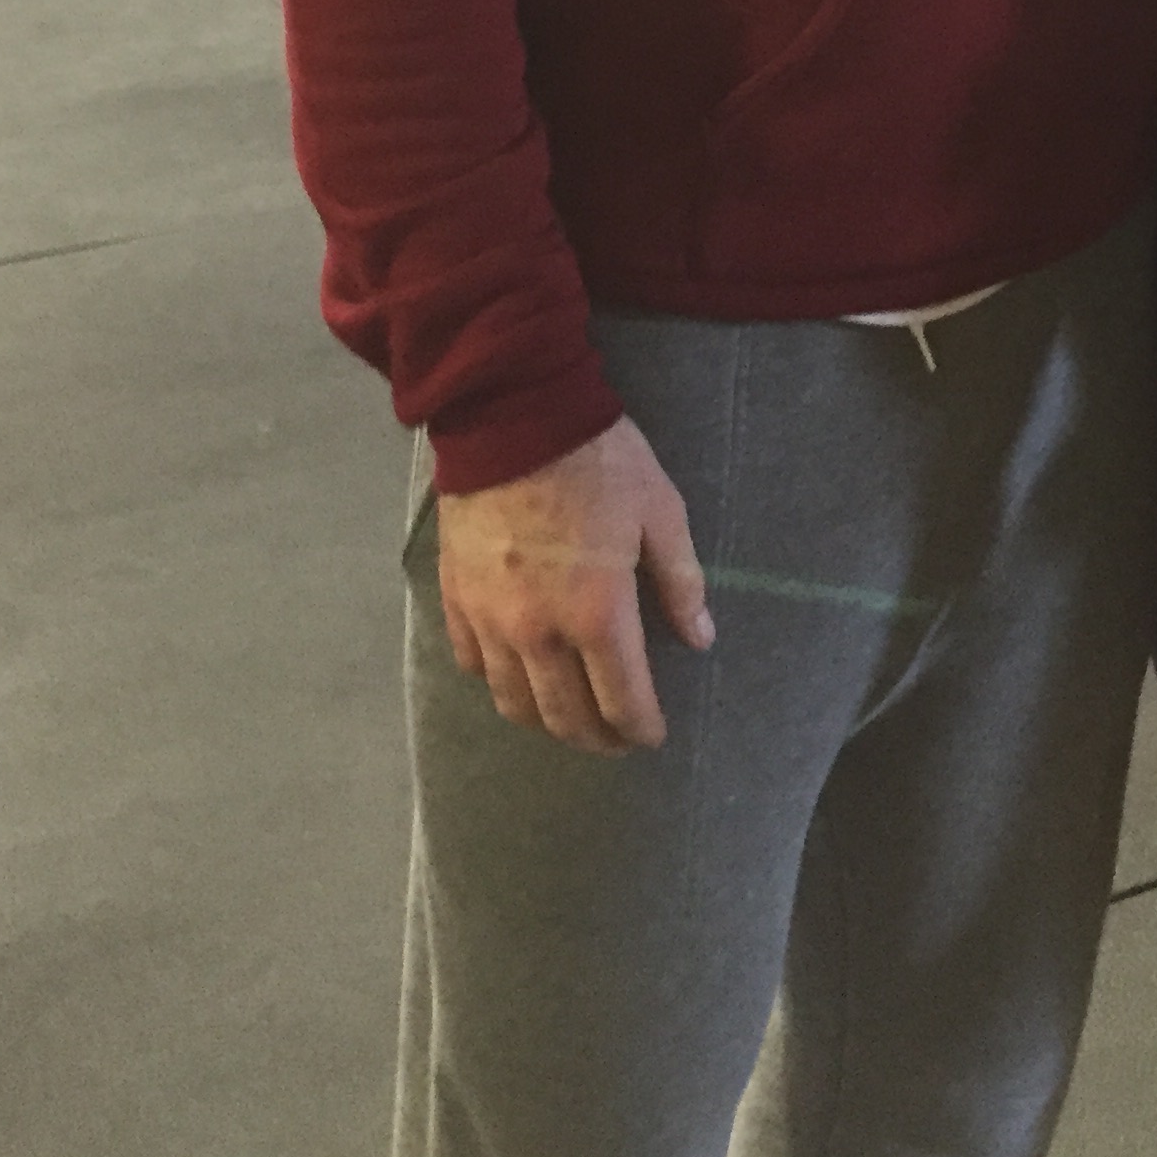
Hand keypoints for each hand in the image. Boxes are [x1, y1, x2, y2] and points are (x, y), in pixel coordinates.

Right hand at [436, 414, 713, 754]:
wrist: (512, 417)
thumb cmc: (599, 461)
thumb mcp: (660, 510)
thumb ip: (680, 581)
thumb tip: (700, 639)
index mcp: (598, 614)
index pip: (622, 701)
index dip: (641, 729)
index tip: (652, 735)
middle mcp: (539, 634)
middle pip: (566, 717)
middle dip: (597, 739)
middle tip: (616, 739)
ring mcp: (490, 621)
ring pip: (514, 703)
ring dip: (547, 722)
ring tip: (569, 718)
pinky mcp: (456, 600)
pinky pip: (473, 664)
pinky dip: (498, 682)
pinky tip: (517, 674)